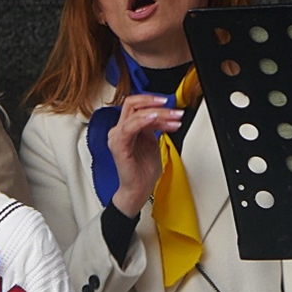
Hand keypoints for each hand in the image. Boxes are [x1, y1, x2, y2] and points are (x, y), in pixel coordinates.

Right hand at [107, 93, 183, 216]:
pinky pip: (130, 127)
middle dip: (156, 103)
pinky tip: (155, 119)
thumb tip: (162, 115)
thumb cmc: (143, 171)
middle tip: (174, 110)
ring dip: (158, 113)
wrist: (139, 190)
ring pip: (135, 113)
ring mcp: (117, 136)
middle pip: (133, 104)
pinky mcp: (119, 145)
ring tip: (173, 118)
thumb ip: (154, 128)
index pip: (137, 106)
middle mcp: (119, 130)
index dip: (154, 102)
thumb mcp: (153, 142)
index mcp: (126, 128)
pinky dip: (143, 120)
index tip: (171, 106)